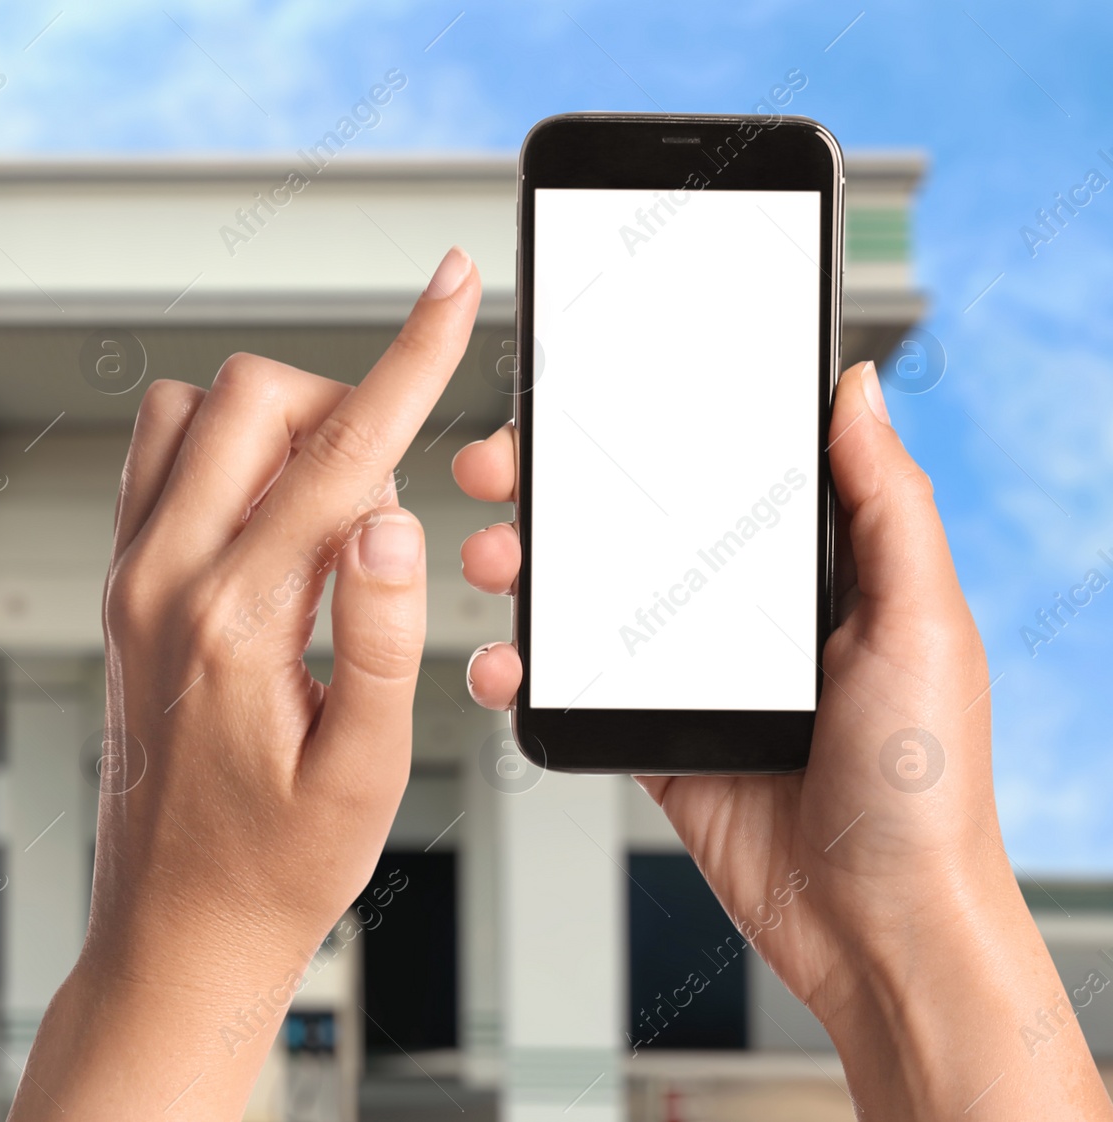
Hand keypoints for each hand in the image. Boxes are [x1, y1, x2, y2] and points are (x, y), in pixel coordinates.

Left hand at [10, 247, 480, 1119]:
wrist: (176, 925)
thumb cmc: (272, 867)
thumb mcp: (363, 773)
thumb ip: (381, 635)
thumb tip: (393, 519)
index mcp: (233, 620)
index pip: (340, 454)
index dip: (411, 360)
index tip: (448, 290)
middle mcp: (162, 579)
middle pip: (250, 397)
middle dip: (341, 407)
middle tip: (386, 503)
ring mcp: (129, 579)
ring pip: (190, 412)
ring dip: (274, 427)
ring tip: (324, 517)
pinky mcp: (121, 589)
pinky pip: (157, 462)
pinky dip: (222, 455)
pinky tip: (268, 524)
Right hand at [454, 361, 1112, 1118]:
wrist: (875, 927)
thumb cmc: (923, 787)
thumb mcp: (924, 623)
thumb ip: (889, 504)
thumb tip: (860, 392)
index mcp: (808, 571)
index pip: (710, 475)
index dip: (640, 432)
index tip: (580, 403)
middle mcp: (739, 614)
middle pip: (626, 527)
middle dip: (550, 492)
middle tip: (499, 473)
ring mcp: (687, 675)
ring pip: (582, 601)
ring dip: (521, 572)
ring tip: (492, 564)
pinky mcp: (647, 736)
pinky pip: (567, 691)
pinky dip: (521, 673)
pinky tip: (504, 666)